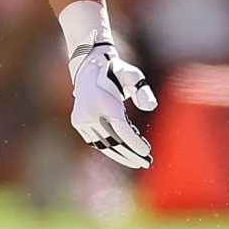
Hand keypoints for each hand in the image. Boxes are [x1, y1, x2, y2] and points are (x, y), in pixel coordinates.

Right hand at [68, 40, 155, 169]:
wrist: (89, 66)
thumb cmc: (117, 71)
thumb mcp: (133, 75)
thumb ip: (143, 90)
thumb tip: (150, 107)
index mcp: (103, 101)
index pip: (120, 128)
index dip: (133, 143)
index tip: (146, 153)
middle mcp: (89, 112)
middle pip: (112, 140)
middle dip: (130, 154)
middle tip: (147, 163)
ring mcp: (81, 119)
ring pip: (103, 144)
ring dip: (121, 154)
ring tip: (138, 161)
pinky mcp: (78, 123)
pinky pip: (96, 140)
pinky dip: (110, 146)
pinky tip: (125, 148)